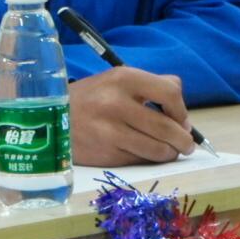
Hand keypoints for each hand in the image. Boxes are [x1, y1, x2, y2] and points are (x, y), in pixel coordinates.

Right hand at [68, 67, 193, 165]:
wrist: (53, 118)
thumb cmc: (93, 98)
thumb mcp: (118, 80)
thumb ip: (154, 87)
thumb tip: (184, 118)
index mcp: (123, 78)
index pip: (170, 92)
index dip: (182, 110)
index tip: (182, 120)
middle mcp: (116, 103)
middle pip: (167, 127)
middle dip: (183, 140)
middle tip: (186, 145)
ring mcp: (110, 131)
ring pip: (158, 149)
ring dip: (170, 153)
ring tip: (170, 151)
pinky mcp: (105, 154)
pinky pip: (140, 160)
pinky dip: (149, 160)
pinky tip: (146, 154)